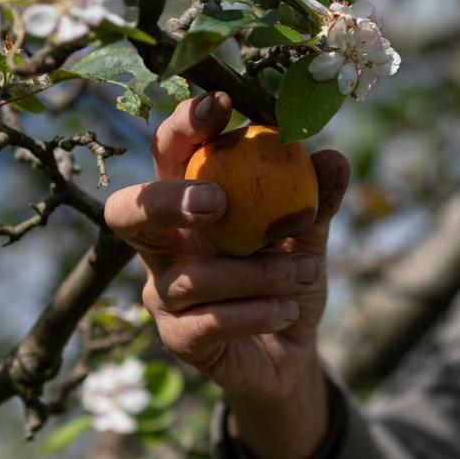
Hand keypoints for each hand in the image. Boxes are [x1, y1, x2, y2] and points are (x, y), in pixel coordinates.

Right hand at [104, 92, 349, 458]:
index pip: (168, 155)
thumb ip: (317, 199)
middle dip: (166, 200)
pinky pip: (207, 323)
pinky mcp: (179, 340)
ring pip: (191, 277)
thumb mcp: (309, 236)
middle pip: (126, 212)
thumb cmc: (287, 280)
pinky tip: (287, 309)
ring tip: (306, 271)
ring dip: (258, 272)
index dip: (183, 126)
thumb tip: (332, 157)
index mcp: (189, 204)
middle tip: (218, 201)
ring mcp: (164, 295)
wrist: (292, 352)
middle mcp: (164, 246)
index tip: (220, 106)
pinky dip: (255, 312)